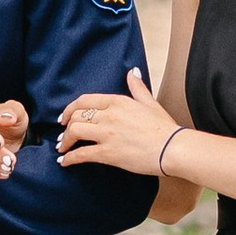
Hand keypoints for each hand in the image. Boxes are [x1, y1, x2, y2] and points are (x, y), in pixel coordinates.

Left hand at [55, 70, 177, 176]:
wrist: (172, 148)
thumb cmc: (164, 128)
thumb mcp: (150, 103)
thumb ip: (137, 87)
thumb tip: (132, 72)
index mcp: (118, 101)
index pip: (84, 100)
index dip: (70, 109)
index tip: (65, 116)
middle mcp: (109, 115)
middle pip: (76, 116)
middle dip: (66, 126)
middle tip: (63, 135)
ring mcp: (107, 134)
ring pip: (74, 132)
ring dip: (64, 141)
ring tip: (63, 148)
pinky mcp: (108, 153)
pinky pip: (81, 154)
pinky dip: (69, 159)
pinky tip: (65, 162)